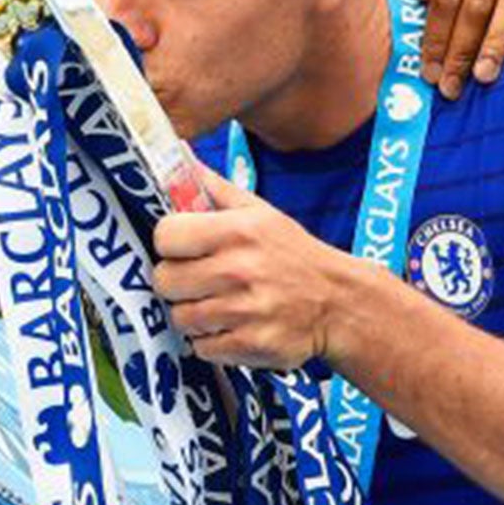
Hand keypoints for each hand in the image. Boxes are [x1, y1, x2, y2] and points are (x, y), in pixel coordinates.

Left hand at [153, 166, 352, 370]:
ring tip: (218, 303)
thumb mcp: (259, 212)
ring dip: (193, 313)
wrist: (339, 301)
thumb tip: (179, 157)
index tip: (183, 248)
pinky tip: (232, 325)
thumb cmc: (291, 253)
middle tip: (198, 280)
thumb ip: (214, 188)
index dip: (169, 243)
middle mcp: (239, 270)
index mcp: (238, 231)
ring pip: (179, 317)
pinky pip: (202, 347)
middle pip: (164, 280)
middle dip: (176, 281)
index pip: (165, 236)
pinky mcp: (250, 345)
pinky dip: (212, 340)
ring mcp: (244, 311)